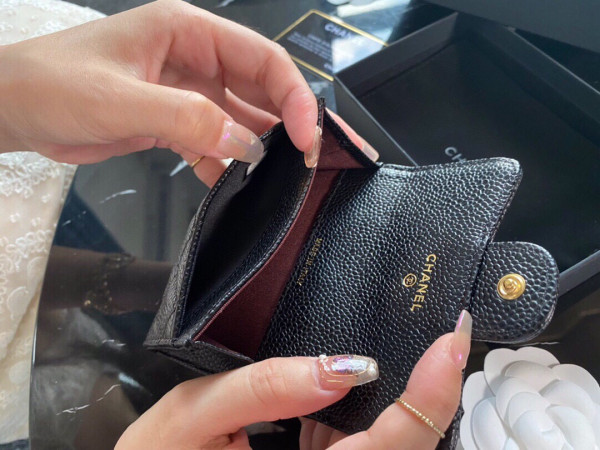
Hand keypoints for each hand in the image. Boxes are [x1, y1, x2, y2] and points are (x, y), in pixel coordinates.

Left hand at [0, 0, 316, 184]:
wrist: (12, 109)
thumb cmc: (52, 84)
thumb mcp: (119, 100)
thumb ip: (186, 119)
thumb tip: (244, 144)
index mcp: (188, 33)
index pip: (261, 59)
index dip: (292, 96)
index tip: (304, 137)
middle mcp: (195, 60)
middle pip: (259, 89)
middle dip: (284, 124)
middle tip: (302, 164)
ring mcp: (186, 94)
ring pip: (240, 120)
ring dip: (256, 149)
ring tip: (274, 180)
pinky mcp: (174, 123)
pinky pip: (214, 144)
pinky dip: (225, 165)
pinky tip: (232, 186)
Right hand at [116, 311, 471, 448]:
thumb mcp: (191, 418)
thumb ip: (262, 390)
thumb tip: (338, 366)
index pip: (390, 448)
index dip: (429, 397)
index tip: (449, 341)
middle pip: (400, 444)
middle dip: (431, 391)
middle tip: (448, 331)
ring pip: (381, 439)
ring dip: (406, 394)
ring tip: (421, 342)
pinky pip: (353, 433)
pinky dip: (366, 399)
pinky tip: (361, 368)